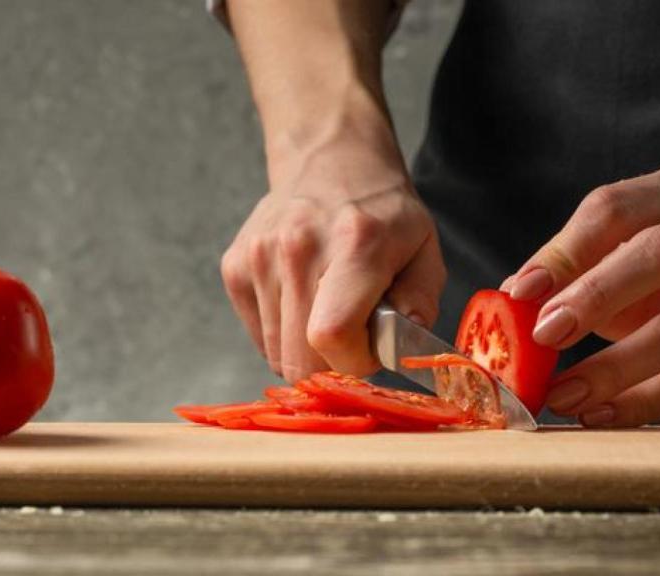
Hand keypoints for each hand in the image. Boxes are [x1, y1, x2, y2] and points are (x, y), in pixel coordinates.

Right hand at [222, 134, 444, 382]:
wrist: (329, 159)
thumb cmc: (380, 213)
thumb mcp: (424, 249)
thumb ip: (419, 303)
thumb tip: (397, 350)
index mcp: (354, 243)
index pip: (332, 335)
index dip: (353, 360)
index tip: (369, 348)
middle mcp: (298, 247)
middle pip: (299, 356)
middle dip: (330, 365)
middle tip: (351, 336)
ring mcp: (259, 257)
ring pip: (276, 353)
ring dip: (305, 349)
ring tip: (326, 309)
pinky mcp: (235, 267)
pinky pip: (259, 336)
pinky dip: (282, 334)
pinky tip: (301, 300)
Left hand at [503, 163, 659, 425]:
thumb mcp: (625, 259)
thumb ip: (574, 270)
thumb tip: (511, 300)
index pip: (616, 209)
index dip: (564, 252)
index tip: (520, 294)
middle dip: (595, 295)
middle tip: (543, 334)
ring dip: (615, 367)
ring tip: (561, 395)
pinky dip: (646, 401)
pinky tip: (599, 414)